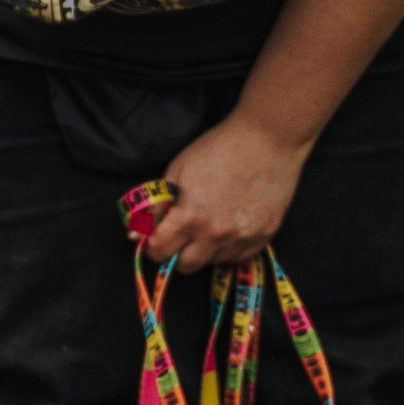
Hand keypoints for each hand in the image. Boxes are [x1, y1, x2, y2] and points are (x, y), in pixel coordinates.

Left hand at [150, 110, 309, 274]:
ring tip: (210, 223)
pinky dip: (229, 249)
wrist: (267, 138)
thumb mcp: (178, 170)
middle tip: (182, 232)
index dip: (152, 245)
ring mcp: (242, 239)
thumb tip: (136, 233)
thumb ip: (157, 205)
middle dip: (177, 251)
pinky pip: (238, 258)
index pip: (159, 252)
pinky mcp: (263, 237)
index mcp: (190, 217)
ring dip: (205, 249)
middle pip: (185, 266)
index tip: (157, 237)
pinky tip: (230, 227)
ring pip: (212, 263)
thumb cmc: (219, 148)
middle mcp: (216, 234)